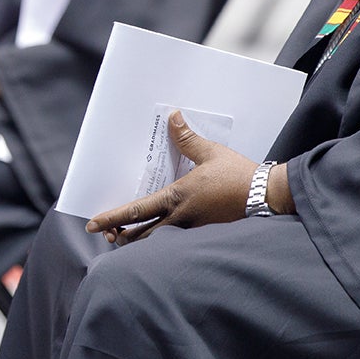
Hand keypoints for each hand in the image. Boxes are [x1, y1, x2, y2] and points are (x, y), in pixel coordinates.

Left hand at [87, 112, 280, 244]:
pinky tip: (159, 234)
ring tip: (125, 237)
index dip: (112, 217)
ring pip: (157, 240)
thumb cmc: (238, 175)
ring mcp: (192, 229)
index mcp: (177, 197)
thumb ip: (187, 138)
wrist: (266, 196)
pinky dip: (161, 238)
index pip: (136, 210)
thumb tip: (173, 118)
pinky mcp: (203, 233)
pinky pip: (175, 239)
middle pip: (141, 233)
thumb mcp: (210, 153)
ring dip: (139, 239)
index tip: (93, 224)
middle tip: (107, 235)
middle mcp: (180, 218)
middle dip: (121, 235)